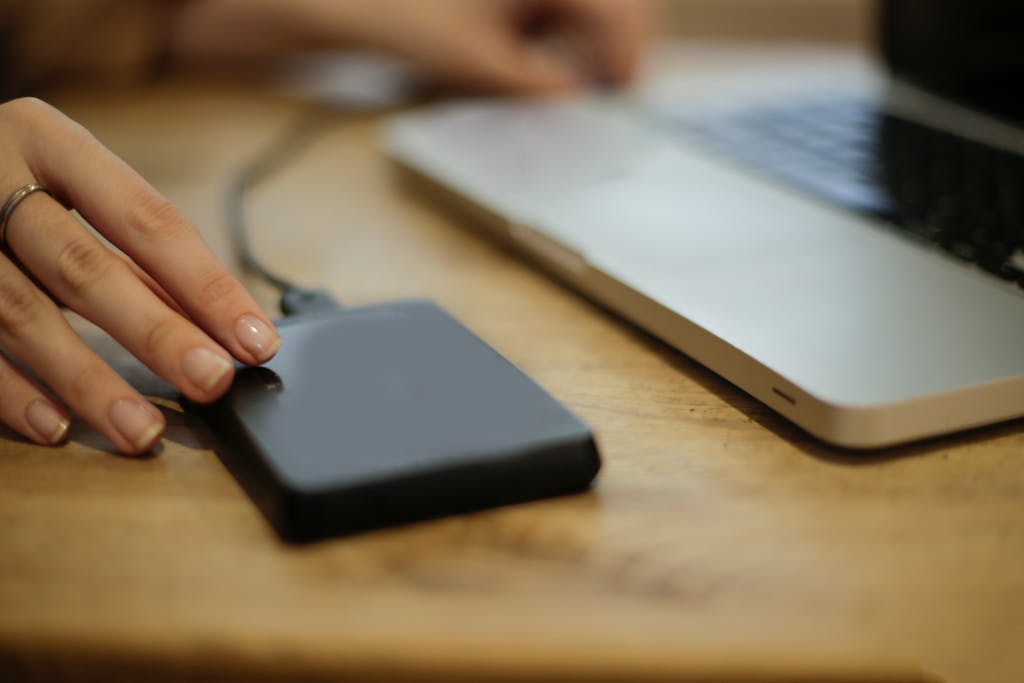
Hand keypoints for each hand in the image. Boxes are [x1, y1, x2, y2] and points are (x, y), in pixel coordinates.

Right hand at [0, 98, 279, 454]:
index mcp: (49, 142)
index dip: (207, 285)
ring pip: (21, 314)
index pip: (148, 220)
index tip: (255, 339)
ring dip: (89, 381)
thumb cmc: (13, 177)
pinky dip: (12, 392)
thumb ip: (134, 251)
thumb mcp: (71, 184)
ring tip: (141, 429)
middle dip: (156, 333)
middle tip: (212, 380)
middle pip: (84, 268)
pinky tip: (57, 427)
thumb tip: (219, 326)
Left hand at [169, 0, 654, 92]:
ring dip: (575, 61)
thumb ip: (536, 84)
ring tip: (568, 107)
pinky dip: (543, 53)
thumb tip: (577, 105)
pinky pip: (540, 22)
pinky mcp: (497, 0)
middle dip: (606, 61)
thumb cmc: (395, 5)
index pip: (620, 9)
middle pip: (603, 11)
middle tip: (602, 114)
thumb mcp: (475, 56)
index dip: (630, 60)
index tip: (625, 106)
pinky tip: (533, 83)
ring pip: (572, 17)